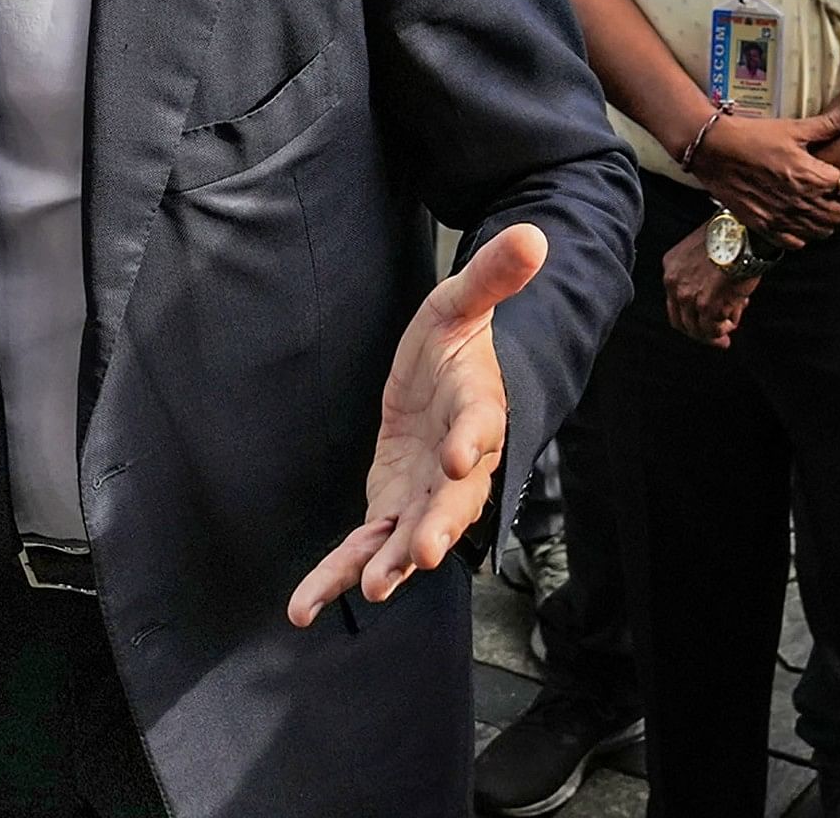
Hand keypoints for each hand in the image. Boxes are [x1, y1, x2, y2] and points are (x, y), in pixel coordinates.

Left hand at [288, 222, 544, 624]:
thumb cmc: (456, 343)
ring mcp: (424, 495)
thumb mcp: (461, 301)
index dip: (473, 439)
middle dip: (438, 527)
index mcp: (478, 409)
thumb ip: (492, 275)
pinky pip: (365, 547)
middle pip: (452, 501)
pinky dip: (337, 576)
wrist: (444, 380)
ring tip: (371, 590)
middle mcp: (458, 465)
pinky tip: (304, 607)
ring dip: (390, 564)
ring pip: (409, 537)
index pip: (481, 422)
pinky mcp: (391, 510)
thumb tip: (534, 233)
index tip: (464, 455)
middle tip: (424, 552)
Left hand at [660, 226, 753, 346]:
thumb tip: (719, 296)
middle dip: (700, 332)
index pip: (674, 300)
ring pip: (698, 329)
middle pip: (682, 321)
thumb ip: (703, 272)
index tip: (703, 320)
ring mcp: (688, 297)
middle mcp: (674, 283)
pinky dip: (725, 328)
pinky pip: (714, 330)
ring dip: (716, 331)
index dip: (691, 314)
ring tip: (730, 326)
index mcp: (671, 266)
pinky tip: (734, 319)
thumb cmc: (732, 236)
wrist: (743, 234)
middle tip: (718, 338)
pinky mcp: (707, 307)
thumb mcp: (704, 250)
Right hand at [691, 91, 839, 244]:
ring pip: (823, 231)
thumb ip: (831, 122)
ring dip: (830, 219)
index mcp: (811, 176)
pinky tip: (802, 219)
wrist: (713, 150)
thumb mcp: (794, 127)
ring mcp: (783, 217)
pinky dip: (806, 233)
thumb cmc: (754, 135)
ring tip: (826, 204)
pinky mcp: (766, 226)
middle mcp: (801, 202)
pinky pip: (797, 241)